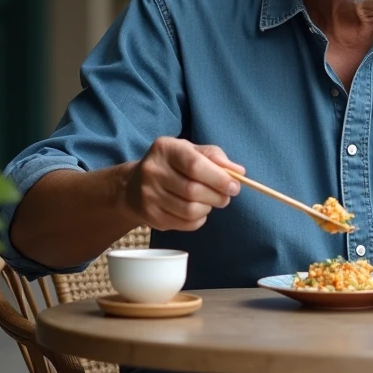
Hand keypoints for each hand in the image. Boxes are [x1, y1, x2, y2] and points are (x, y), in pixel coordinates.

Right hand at [126, 137, 244, 231]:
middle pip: (193, 190)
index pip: (195, 165)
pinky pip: (184, 223)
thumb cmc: (171, 165)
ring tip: (210, 202)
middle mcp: (153, 171)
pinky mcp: (150, 216)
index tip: (234, 186)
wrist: (133, 186)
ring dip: (208, 208)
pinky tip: (197, 211)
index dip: (218, 178)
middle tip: (226, 197)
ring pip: (189, 210)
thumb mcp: (190, 151)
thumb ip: (215, 157)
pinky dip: (198, 219)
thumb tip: (239, 172)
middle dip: (217, 196)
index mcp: (165, 149)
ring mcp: (149, 195)